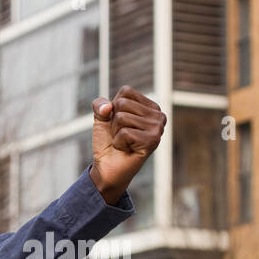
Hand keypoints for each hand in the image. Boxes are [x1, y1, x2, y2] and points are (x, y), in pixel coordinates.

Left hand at [89, 87, 165, 204]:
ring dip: (116, 132)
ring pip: (122, 117)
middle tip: (120, 135)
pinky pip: (124, 132)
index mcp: (150, 106)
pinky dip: (118, 142)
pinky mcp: (153, 140)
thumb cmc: (108, 142)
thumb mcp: (101, 119)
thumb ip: (100, 105)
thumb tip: (107, 107)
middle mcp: (158, 114)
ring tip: (124, 142)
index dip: (113, 108)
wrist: (107, 167)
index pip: (126, 91)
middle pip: (122, 104)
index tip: (118, 123)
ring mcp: (158, 128)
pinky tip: (126, 149)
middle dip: (113, 121)